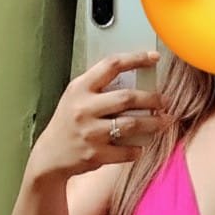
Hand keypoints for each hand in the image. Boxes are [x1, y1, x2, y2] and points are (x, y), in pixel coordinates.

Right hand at [34, 51, 167, 175]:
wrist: (50, 156)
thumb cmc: (68, 123)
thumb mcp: (76, 97)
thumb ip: (100, 87)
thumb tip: (136, 79)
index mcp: (80, 88)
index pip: (111, 65)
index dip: (136, 59)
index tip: (154, 58)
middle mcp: (84, 109)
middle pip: (127, 98)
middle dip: (152, 99)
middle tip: (164, 101)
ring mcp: (90, 133)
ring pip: (131, 124)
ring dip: (153, 123)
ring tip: (163, 122)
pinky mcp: (95, 155)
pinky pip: (126, 151)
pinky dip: (138, 149)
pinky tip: (141, 146)